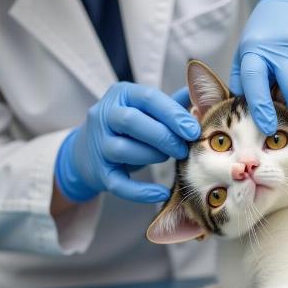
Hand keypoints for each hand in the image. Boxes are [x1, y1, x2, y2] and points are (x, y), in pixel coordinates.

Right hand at [55, 82, 198, 203]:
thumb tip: (198, 93)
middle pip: (131, 121)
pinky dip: (142, 191)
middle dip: (164, 136)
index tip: (194, 130)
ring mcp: (98, 144)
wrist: (88, 153)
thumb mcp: (147, 110)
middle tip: (184, 148)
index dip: (174, 114)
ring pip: (123, 149)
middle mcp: (104, 115)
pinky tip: (161, 193)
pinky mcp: (98, 172)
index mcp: (122, 94)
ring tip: (169, 158)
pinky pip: (119, 184)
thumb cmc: (130, 128)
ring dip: (153, 156)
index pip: (148, 98)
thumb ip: (173, 103)